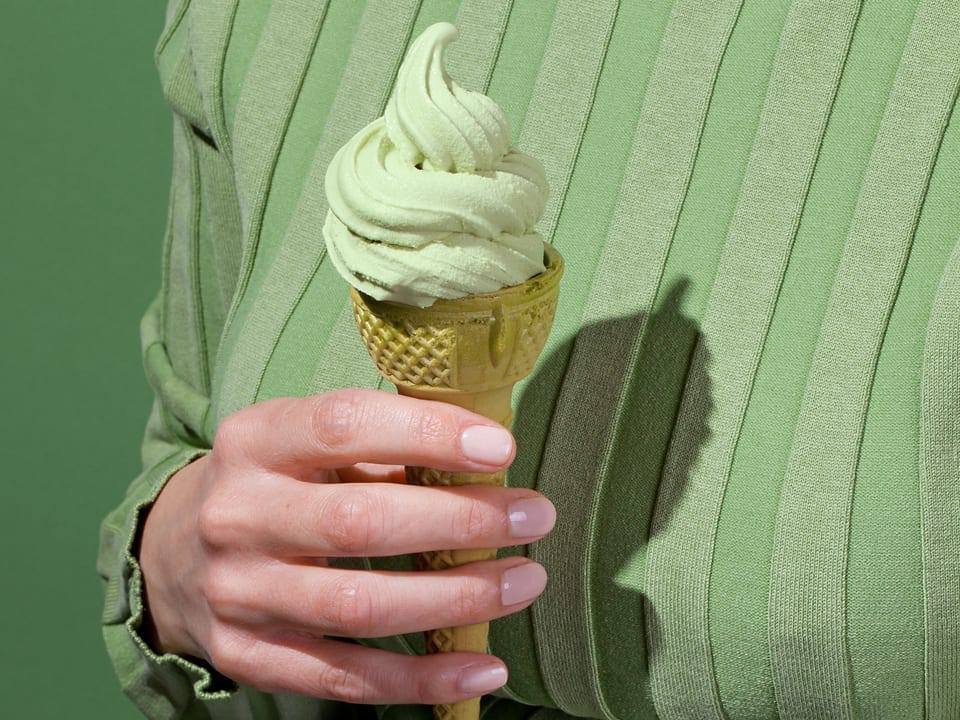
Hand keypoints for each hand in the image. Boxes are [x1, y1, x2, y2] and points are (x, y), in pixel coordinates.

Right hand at [138, 389, 554, 705]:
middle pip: (360, 523)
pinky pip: (344, 677)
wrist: (176, 552)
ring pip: (359, 606)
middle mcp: (238, 514)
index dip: (426, 433)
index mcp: (255, 440)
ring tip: (524, 581)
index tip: (498, 446)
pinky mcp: (248, 654)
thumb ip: (379, 446)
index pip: (343, 426)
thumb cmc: (274, 483)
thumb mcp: (303, 442)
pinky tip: (481, 670)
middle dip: (462, 522)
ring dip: (457, 600)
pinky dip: (421, 680)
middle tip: (534, 516)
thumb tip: (484, 455)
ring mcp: (239, 591)